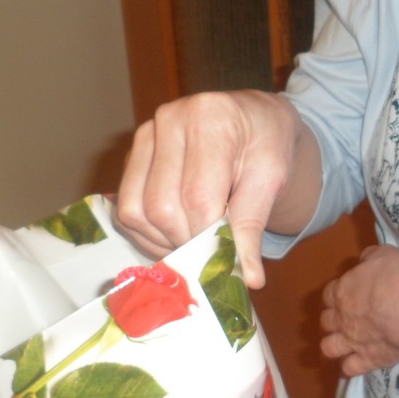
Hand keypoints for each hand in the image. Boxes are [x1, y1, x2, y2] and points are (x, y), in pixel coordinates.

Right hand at [115, 90, 312, 288]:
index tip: (226, 259)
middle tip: (212, 250)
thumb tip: (249, 279)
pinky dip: (149, 234)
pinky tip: (177, 232)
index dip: (209, 237)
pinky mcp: (132, 155)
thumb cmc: (266, 144)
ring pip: (136, 212)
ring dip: (164, 241)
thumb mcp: (271, 178)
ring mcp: (145, 135)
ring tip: (196, 240)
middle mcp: (169, 120)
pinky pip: (126, 209)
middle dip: (187, 241)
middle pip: (161, 207)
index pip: (198, 196)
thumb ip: (253, 225)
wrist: (252, 120)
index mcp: (210, 118)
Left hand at [320, 245, 398, 375]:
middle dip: (332, 319)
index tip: (345, 295)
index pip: (328, 294)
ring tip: (344, 343)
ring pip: (329, 347)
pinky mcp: (367, 360)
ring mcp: (352, 341)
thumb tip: (364, 260)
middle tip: (346, 318)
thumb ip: (370, 257)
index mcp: (343, 290)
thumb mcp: (385, 254)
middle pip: (326, 321)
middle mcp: (342, 317)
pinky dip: (350, 367)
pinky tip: (357, 363)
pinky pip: (349, 369)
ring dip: (334, 345)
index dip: (335, 295)